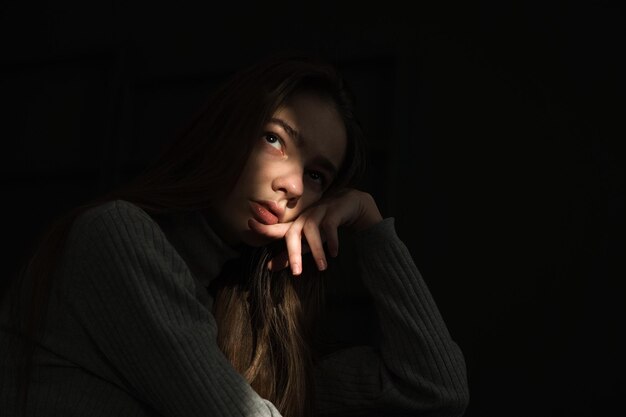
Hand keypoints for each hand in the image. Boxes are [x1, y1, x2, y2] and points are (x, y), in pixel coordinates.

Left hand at [247, 189, 382, 274]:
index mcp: (296, 225)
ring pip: (312, 230)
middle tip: (296, 273)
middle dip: (293, 252)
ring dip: (317, 249)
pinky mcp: (334, 211)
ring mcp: (319, 212)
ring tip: (322, 267)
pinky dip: (332, 239)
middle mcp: (305, 218)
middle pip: (293, 233)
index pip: (277, 228)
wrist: (349, 205)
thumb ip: (289, 254)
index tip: (250, 224)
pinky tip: (334, 252)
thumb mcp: (307, 243)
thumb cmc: (324, 225)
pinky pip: (330, 224)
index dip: (264, 227)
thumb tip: (269, 267)